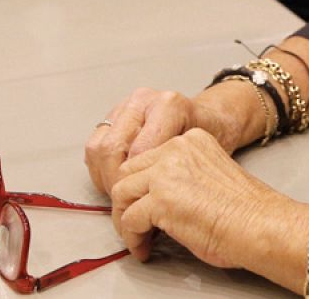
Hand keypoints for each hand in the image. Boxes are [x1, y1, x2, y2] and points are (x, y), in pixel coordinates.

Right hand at [86, 84, 259, 195]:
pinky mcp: (114, 115)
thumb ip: (179, 171)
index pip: (138, 153)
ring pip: (98, 147)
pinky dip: (100, 169)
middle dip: (116, 185)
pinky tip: (116, 184)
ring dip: (104, 178)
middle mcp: (143, 101)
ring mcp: (126, 106)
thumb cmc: (214, 139)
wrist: (211, 118)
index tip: (144, 208)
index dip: (137, 187)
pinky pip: (95, 145)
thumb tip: (154, 203)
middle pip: (112, 149)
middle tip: (128, 207)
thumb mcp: (205, 155)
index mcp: (168, 106)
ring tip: (121, 197)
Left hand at [110, 129, 308, 278]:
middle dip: (127, 200)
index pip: (148, 157)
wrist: (261, 225)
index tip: (142, 205)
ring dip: (125, 219)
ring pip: (122, 193)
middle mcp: (175, 149)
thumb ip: (183, 177)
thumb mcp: (211, 176)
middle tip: (134, 223)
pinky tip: (144, 248)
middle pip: (129, 172)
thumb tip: (157, 201)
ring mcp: (165, 172)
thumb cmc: (247, 211)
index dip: (141, 186)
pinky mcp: (160, 200)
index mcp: (191, 140)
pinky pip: (129, 220)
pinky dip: (132, 238)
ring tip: (137, 238)